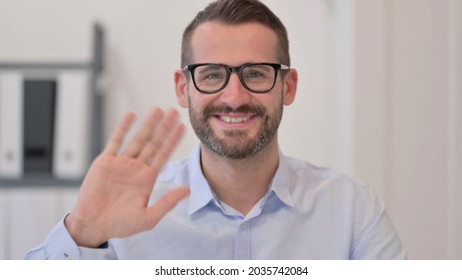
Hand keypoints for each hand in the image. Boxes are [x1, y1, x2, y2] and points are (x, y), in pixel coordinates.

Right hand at [65, 108, 188, 247]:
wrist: (92, 225)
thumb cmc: (119, 225)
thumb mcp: (148, 217)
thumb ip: (167, 202)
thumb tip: (186, 190)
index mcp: (147, 179)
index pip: (164, 155)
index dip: (173, 141)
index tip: (182, 128)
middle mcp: (136, 168)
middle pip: (154, 143)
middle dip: (165, 128)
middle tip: (174, 112)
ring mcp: (121, 163)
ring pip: (138, 139)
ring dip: (148, 124)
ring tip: (158, 110)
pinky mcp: (105, 162)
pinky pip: (115, 141)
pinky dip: (123, 128)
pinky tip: (131, 115)